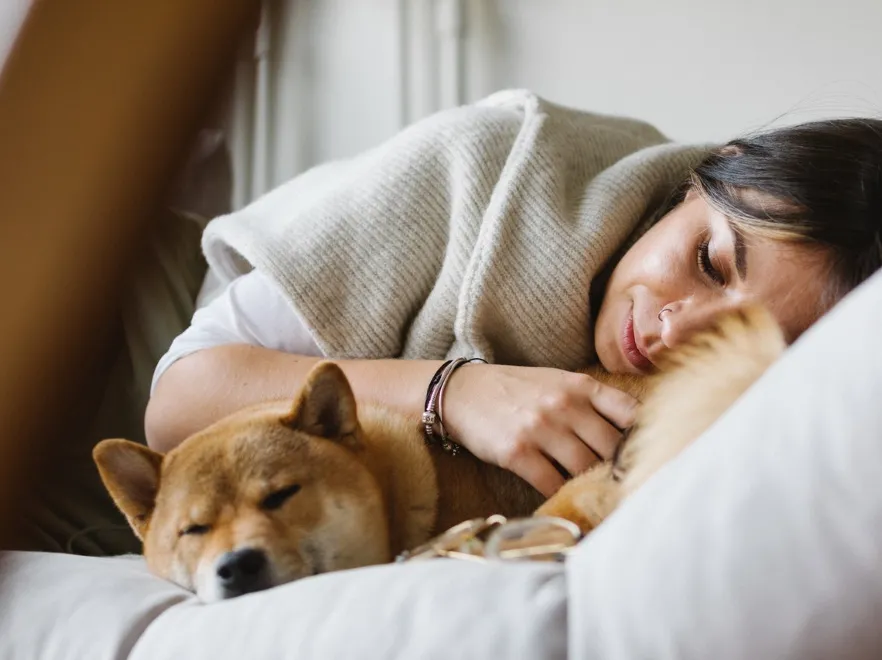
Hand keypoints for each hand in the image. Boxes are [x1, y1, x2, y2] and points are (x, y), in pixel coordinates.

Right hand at [441, 364, 637, 496]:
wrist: (461, 392)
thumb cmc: (515, 390)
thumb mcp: (557, 382)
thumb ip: (592, 402)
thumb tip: (632, 433)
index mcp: (579, 386)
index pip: (630, 413)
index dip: (647, 438)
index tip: (654, 456)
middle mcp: (564, 406)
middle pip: (611, 447)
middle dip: (621, 470)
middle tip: (630, 488)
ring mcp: (540, 429)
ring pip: (584, 468)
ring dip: (593, 486)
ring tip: (601, 498)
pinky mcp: (517, 453)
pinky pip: (552, 483)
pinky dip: (563, 495)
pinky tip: (567, 499)